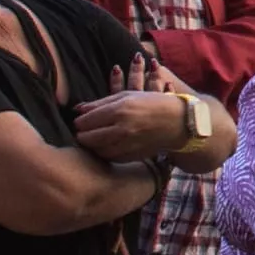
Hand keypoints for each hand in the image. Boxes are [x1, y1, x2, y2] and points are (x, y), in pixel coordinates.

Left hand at [67, 87, 196, 163]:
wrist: (177, 122)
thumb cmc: (152, 103)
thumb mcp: (126, 96)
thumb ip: (100, 103)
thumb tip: (77, 109)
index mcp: (119, 110)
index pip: (86, 121)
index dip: (79, 122)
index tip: (80, 121)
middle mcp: (121, 128)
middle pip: (87, 138)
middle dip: (82, 135)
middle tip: (83, 132)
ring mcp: (126, 144)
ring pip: (96, 150)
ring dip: (91, 145)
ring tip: (93, 139)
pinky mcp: (131, 156)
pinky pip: (109, 157)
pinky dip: (103, 152)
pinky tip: (106, 146)